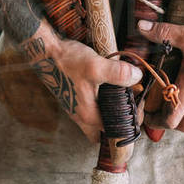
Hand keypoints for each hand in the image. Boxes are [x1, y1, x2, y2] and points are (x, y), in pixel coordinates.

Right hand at [26, 34, 142, 143]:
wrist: (44, 52)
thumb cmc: (67, 61)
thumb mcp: (95, 66)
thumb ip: (117, 73)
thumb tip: (137, 77)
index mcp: (87, 114)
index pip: (113, 131)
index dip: (129, 122)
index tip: (139, 106)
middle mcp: (80, 115)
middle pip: (103, 131)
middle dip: (118, 123)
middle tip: (131, 106)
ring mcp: (75, 106)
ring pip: (96, 119)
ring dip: (109, 111)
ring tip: (122, 96)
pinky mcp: (73, 96)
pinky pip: (90, 106)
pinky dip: (101, 102)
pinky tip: (107, 87)